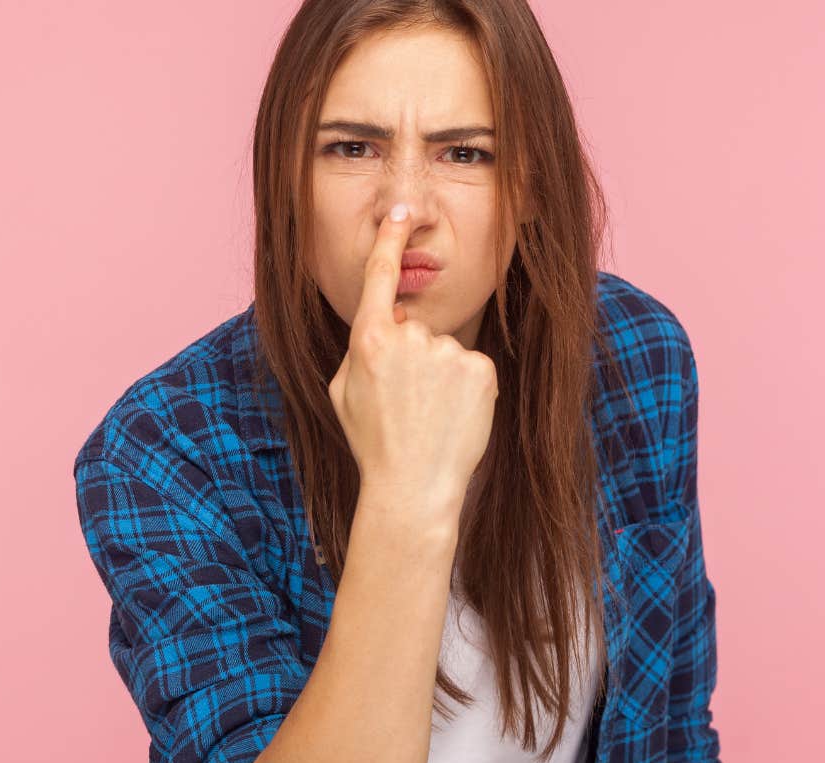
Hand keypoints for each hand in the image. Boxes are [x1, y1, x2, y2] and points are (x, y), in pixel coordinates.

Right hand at [327, 202, 499, 529]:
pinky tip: (454, 417)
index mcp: (368, 340)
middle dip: (413, 357)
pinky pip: (472, 367)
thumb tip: (385, 322)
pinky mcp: (480, 368)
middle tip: (406, 404)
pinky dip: (466, 389)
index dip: (390, 238)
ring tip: (429, 417)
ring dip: (440, 377)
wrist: (413, 488)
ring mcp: (447, 352)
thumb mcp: (343, 392)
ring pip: (445, 351)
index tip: (400, 212)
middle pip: (415, 329)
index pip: (379, 274)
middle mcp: (408, 337)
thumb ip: (361, 348)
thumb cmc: (374, 443)